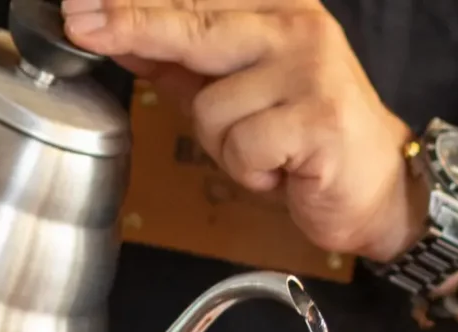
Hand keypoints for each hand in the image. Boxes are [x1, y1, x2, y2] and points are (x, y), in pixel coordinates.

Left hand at [61, 0, 424, 260]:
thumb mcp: (241, 96)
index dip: (132, 6)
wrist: (378, 187)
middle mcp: (295, 28)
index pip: (192, 1)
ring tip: (264, 155)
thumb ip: (188, 68)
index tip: (80, 6)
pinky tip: (280, 170)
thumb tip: (126, 43)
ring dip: (224, 148)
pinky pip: (243, 146)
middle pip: (193, 25)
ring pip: (212, 108)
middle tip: (80, 21)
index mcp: (277, 10)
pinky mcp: (316, 117)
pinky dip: (250, 171)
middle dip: (132, 27)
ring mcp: (308, 70)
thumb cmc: (307, 141)